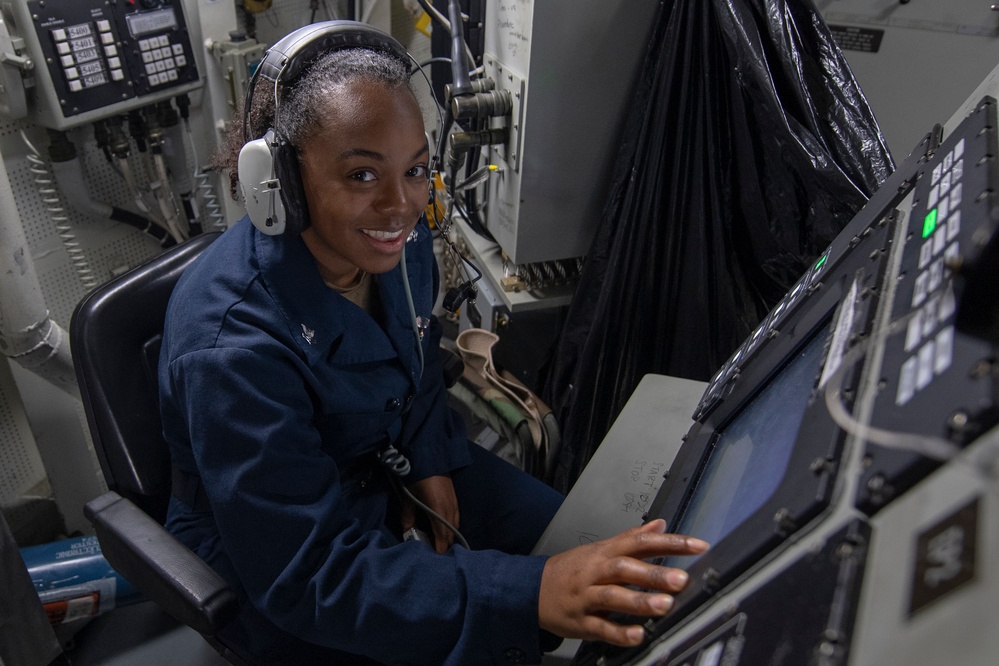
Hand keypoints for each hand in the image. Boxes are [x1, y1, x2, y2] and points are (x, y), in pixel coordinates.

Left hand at [401, 475, 459, 553]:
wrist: (430, 457)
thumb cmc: (418, 477)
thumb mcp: (409, 497)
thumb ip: (408, 515)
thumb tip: (406, 530)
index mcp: (438, 511)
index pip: (442, 537)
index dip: (440, 549)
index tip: (436, 559)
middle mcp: (450, 510)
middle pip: (450, 534)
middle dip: (444, 545)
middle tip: (435, 553)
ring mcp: (454, 504)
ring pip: (455, 527)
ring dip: (448, 536)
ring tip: (439, 543)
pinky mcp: (455, 500)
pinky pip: (456, 518)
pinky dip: (451, 527)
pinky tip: (443, 529)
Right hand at [538, 519, 708, 646]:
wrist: (532, 589)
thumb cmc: (572, 570)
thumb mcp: (601, 548)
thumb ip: (633, 538)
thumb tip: (660, 525)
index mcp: (605, 552)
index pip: (640, 542)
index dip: (670, 543)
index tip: (698, 546)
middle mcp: (597, 572)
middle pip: (625, 568)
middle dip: (654, 573)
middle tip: (681, 579)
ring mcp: (587, 597)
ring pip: (613, 596)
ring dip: (639, 601)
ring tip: (664, 605)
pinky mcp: (581, 622)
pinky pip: (600, 628)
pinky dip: (619, 632)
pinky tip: (637, 634)